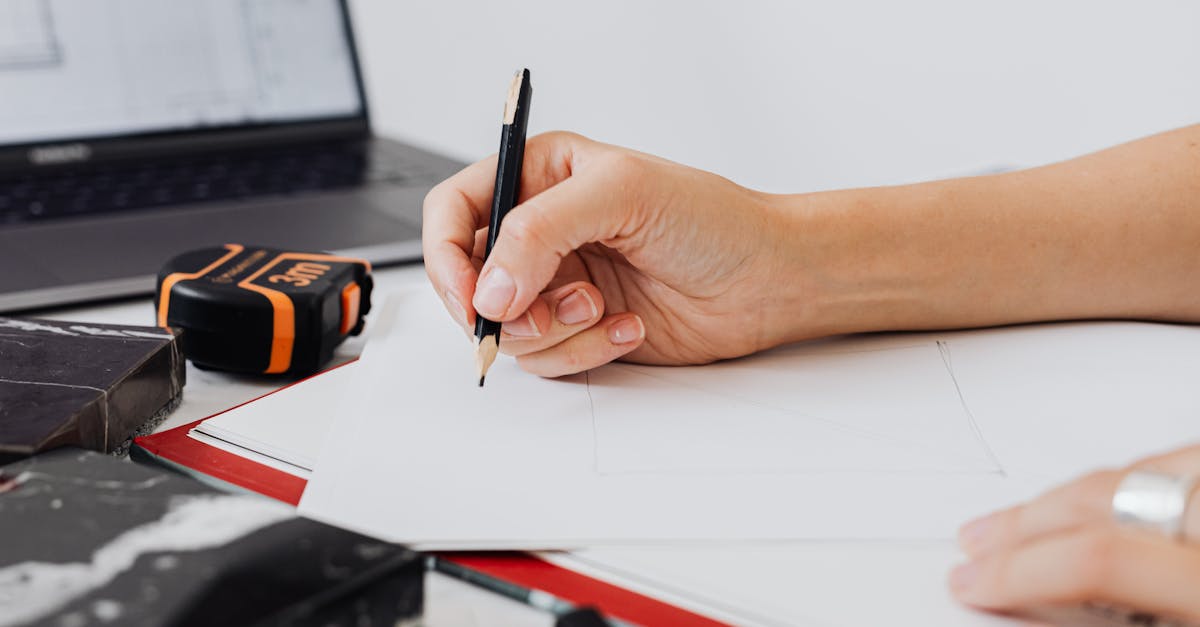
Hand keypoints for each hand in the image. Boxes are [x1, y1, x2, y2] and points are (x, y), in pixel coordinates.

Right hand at [422, 131, 800, 375]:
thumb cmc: (712, 220)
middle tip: (540, 311)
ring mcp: (557, 283)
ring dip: (553, 329)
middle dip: (502, 306)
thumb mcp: (622, 193)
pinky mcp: (579, 330)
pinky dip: (583, 350)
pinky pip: (546, 358)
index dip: (444, 255)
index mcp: (539, 176)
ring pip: (507, 328)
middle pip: (469, 279)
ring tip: (603, 307)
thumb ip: (541, 229)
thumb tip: (490, 287)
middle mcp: (540, 230)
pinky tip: (629, 326)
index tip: (470, 295)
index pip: (453, 209)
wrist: (767, 281)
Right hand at [951, 444, 1199, 623]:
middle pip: (1102, 501)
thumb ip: (1134, 621)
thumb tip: (1049, 612)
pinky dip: (1124, 480)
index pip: (1096, 560)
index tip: (975, 585)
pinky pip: (1172, 462)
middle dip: (1024, 525)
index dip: (1019, 573)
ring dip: (1064, 496)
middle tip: (977, 545)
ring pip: (1133, 472)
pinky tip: (1100, 496)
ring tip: (1023, 515)